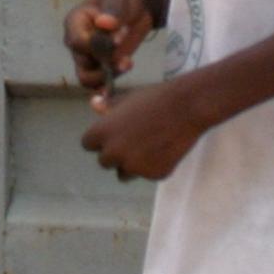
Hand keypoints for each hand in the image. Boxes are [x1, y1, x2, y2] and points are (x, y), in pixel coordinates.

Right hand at [62, 0, 164, 93]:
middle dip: (103, 64)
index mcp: (75, 22)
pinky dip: (106, 87)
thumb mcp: (120, 0)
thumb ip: (113, 12)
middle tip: (126, 60)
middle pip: (81, 62)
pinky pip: (98, 83)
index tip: (116, 42)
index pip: (77, 42)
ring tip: (127, 64)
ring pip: (87, 77)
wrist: (140, 6)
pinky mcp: (101, 67)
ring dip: (106, 76)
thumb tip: (104, 23)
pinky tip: (118, 84)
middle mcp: (77, 41)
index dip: (94, 47)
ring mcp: (88, 56)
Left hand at [81, 79, 204, 180]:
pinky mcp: (154, 175)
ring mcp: (134, 166)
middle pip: (104, 162)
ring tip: (147, 147)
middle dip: (114, 155)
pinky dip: (152, 166)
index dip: (99, 140)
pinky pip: (147, 175)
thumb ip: (108, 107)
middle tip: (131, 142)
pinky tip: (164, 150)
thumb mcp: (126, 99)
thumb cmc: (153, 98)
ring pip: (124, 173)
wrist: (186, 108)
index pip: (88, 144)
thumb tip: (93, 105)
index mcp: (102, 132)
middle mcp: (114, 153)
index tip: (110, 136)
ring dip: (130, 165)